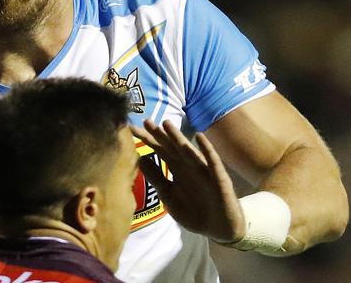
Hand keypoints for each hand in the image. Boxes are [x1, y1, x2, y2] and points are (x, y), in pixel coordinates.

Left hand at [130, 119, 245, 243]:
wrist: (219, 229)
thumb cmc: (194, 212)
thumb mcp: (170, 196)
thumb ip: (157, 179)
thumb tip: (140, 159)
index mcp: (176, 169)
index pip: (159, 150)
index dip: (147, 140)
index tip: (131, 130)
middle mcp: (188, 165)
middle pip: (171, 147)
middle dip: (159, 135)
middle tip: (146, 121)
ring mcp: (203, 170)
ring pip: (188, 151)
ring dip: (178, 137)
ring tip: (166, 124)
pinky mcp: (218, 177)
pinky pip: (212, 161)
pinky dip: (206, 149)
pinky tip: (199, 137)